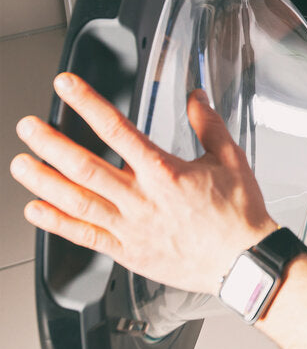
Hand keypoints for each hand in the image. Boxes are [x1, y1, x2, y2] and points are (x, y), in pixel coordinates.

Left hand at [10, 73, 276, 294]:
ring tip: (21, 164)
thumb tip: (196, 98)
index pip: (117, 130)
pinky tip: (37, 210)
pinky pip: (84, 237)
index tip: (67, 87)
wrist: (243, 261)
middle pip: (85, 166)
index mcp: (165, 172)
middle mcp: (142, 199)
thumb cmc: (238, 214)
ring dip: (44, 181)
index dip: (88, 103)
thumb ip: (209, 126)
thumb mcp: (230, 160)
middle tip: (28, 127)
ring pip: (77, 201)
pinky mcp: (128, 251)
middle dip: (51, 143)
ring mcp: (131, 227)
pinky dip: (57, 223)